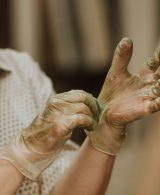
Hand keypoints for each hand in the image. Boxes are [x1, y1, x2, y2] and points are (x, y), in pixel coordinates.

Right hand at [0, 90, 99, 179]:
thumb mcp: (57, 114)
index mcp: (56, 99)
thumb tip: (88, 104)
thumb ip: (69, 106)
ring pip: (84, 108)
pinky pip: (82, 119)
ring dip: (93, 117)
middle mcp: (56, 102)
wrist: (33, 146)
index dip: (91, 101)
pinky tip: (89, 128)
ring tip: (92, 125)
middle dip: (95, 107)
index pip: (80, 93)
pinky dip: (89, 123)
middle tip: (97, 116)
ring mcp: (58, 113)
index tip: (96, 109)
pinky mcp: (60, 125)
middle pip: (84, 98)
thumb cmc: (47, 131)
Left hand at [86, 38, 159, 154]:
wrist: (104, 111)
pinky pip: (154, 106)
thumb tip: (127, 39)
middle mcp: (149, 85)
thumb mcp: (116, 72)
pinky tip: (158, 101)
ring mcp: (147, 97)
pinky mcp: (142, 109)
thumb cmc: (112, 92)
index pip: (155, 61)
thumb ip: (122, 57)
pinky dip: (158, 103)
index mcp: (144, 75)